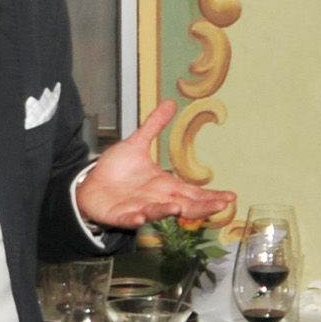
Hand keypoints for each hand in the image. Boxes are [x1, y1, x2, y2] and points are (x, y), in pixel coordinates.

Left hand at [75, 101, 235, 228]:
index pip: (193, 192)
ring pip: (158, 211)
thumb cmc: (115, 170)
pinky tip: (141, 216)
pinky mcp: (120, 215)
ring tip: (178, 207)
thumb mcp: (137, 144)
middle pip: (184, 205)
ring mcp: (139, 208)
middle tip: (221, 206)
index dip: (211, 195)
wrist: (89, 184)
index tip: (230, 196)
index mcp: (163, 185)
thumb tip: (171, 102)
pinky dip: (135, 218)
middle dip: (202, 207)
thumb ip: (154, 126)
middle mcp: (156, 199)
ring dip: (168, 211)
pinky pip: (129, 218)